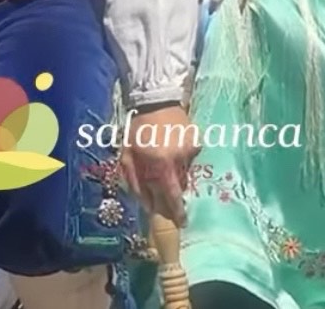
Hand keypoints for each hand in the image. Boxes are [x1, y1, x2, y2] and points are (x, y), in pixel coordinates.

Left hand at [120, 106, 198, 226]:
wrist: (156, 101)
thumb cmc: (137, 130)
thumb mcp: (128, 157)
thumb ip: (136, 182)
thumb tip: (147, 205)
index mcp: (160, 163)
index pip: (172, 194)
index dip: (177, 210)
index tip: (182, 222)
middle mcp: (178, 158)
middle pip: (179, 184)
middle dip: (173, 188)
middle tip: (165, 182)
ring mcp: (190, 149)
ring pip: (185, 172)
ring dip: (175, 171)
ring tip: (164, 156)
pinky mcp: (197, 141)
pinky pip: (189, 158)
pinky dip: (181, 158)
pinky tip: (172, 146)